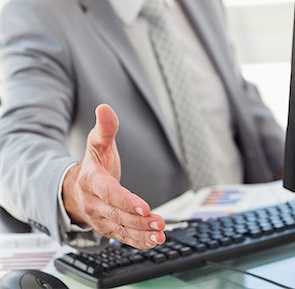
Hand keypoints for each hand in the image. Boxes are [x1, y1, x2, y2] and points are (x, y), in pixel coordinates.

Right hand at [62, 104, 165, 248]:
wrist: (78, 186)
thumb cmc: (94, 162)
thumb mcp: (97, 142)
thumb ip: (105, 127)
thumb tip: (104, 107)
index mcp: (90, 180)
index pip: (108, 192)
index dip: (125, 200)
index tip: (144, 206)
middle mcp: (92, 202)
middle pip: (117, 214)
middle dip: (139, 220)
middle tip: (159, 222)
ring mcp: (99, 217)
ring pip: (121, 228)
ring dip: (141, 233)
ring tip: (160, 234)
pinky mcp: (107, 228)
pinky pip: (122, 237)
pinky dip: (138, 241)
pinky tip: (154, 242)